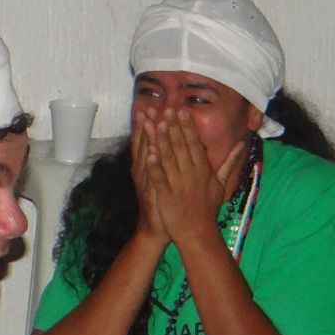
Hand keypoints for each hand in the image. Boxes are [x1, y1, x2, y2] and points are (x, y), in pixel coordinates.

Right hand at [129, 110, 170, 244]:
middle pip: (146, 143)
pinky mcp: (149, 191)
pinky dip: (149, 162)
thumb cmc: (166, 205)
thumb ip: (177, 164)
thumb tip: (188, 147)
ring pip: (145, 154)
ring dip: (146, 136)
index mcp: (153, 166)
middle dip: (148, 124)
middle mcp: (146, 170)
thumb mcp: (169, 182)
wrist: (156, 229)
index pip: (153, 140)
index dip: (155, 123)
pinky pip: (149, 174)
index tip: (157, 105)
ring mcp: (147, 180)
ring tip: (146, 118)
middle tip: (148, 105)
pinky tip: (150, 149)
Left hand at [139, 110, 245, 244]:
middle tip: (167, 109)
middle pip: (181, 146)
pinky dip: (155, 165)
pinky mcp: (166, 195)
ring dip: (162, 140)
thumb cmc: (208, 208)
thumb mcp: (221, 184)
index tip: (181, 111)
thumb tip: (241, 144)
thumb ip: (229, 162)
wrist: (197, 232)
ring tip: (156, 123)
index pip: (194, 144)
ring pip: (169, 158)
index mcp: (203, 170)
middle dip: (173, 127)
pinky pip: (160, 177)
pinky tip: (149, 152)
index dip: (187, 127)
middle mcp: (191, 174)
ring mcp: (178, 184)